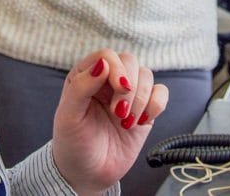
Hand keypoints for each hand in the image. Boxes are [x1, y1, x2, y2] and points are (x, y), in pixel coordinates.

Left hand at [51, 50, 168, 194]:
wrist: (89, 174)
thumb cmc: (73, 143)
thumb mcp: (68, 116)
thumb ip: (81, 86)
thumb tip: (103, 63)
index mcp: (85, 75)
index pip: (107, 55)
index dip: (116, 68)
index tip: (119, 88)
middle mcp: (108, 80)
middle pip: (129, 61)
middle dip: (129, 87)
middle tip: (119, 112)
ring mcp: (128, 94)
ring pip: (146, 75)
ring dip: (141, 98)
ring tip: (126, 122)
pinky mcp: (144, 109)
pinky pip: (161, 93)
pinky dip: (156, 104)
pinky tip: (141, 121)